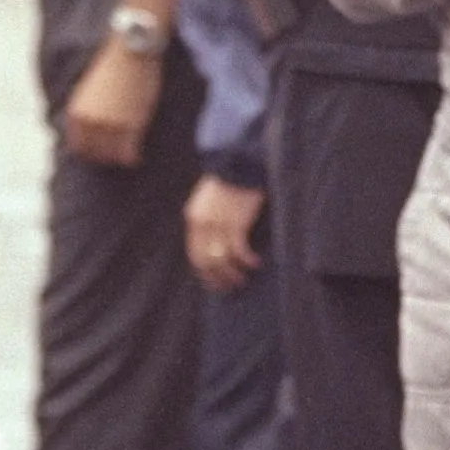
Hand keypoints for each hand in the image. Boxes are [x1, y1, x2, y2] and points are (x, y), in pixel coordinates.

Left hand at [64, 37, 163, 167]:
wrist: (128, 51)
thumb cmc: (112, 66)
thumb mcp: (90, 90)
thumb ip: (88, 111)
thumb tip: (93, 127)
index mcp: (77, 114)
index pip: (79, 147)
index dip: (91, 151)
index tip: (101, 152)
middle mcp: (90, 123)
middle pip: (95, 154)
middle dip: (106, 156)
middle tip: (116, 156)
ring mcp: (110, 127)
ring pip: (112, 156)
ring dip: (119, 158)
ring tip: (127, 156)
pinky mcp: (130, 127)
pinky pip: (129, 154)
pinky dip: (132, 157)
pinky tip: (136, 156)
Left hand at [184, 176, 265, 291]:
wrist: (239, 162)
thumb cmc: (229, 180)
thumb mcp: (210, 200)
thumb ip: (208, 220)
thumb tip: (215, 245)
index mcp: (194, 218)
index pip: (194, 255)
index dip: (205, 274)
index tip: (216, 283)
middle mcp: (203, 224)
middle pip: (206, 262)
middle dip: (218, 279)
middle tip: (231, 287)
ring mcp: (219, 224)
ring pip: (222, 260)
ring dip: (233, 274)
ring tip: (243, 279)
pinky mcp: (236, 222)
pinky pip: (239, 251)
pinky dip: (247, 261)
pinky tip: (255, 263)